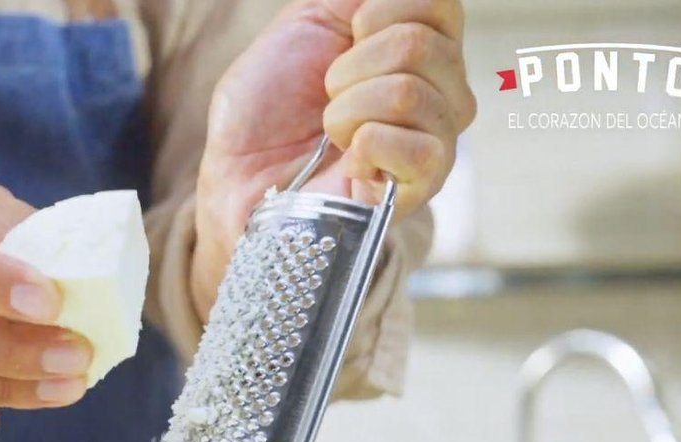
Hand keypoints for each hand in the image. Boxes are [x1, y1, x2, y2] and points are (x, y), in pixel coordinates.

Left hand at [192, 0, 475, 311]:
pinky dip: (364, 148)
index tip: (342, 43)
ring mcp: (438, 136)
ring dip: (345, 111)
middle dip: (348, 68)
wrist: (238, 173)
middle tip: (327, 95)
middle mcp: (443, 86)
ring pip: (408, 94)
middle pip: (419, 44)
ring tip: (331, 132)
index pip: (435, 2)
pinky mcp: (424, 185)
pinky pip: (417, 149)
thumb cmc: (267, 104)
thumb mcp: (305, 22)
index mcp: (422, 42)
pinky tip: (349, 162)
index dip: (374, 15)